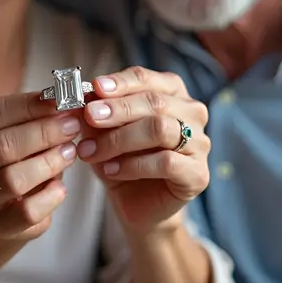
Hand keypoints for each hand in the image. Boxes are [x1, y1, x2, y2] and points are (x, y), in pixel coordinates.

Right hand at [0, 92, 81, 240]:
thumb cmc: (7, 149)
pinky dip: (49, 197)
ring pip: (13, 180)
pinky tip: (61, 186)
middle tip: (72, 125)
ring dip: (49, 162)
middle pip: (2, 145)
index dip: (29, 105)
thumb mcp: (9, 123)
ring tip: (70, 151)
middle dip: (44, 132)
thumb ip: (30, 111)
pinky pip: (26, 213)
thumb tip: (65, 100)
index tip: (60, 99)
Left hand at [76, 67, 209, 232]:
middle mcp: (191, 112)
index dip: (120, 82)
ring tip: (90, 151)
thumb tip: (82, 98)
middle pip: (154, 102)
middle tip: (89, 116)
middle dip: (117, 109)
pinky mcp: (199, 174)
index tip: (95, 87)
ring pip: (160, 129)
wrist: (137, 204)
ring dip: (119, 139)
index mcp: (171, 91)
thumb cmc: (122, 158)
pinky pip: (165, 162)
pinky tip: (110, 170)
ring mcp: (200, 143)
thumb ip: (96, 113)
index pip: (145, 78)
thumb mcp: (103, 131)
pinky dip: (132, 165)